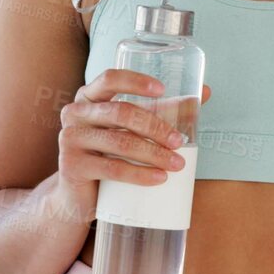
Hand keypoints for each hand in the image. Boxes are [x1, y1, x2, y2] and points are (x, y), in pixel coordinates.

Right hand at [56, 69, 209, 213]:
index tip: (162, 90)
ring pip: (119, 142)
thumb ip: (163, 109)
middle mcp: (75, 113)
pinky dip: (140, 174)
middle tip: (179, 142)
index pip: (110, 79)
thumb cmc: (109, 153)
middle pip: (121, 112)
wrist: (79, 194)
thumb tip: (203, 92)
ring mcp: (70, 139)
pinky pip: (111, 168)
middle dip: (155, 126)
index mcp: (89, 97)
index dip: (136, 81)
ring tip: (176, 164)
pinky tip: (159, 178)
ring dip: (153, 153)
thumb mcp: (131, 129)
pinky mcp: (72, 166)